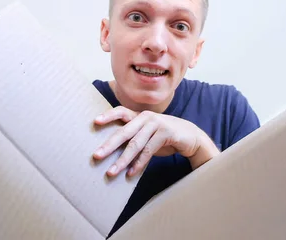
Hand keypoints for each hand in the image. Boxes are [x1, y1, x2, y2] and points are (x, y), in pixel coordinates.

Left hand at [92, 107, 219, 176]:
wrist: (190, 136)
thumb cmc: (164, 136)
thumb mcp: (148, 133)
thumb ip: (133, 136)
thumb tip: (110, 149)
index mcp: (140, 116)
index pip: (121, 112)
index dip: (108, 116)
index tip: (95, 122)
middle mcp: (147, 117)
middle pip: (124, 131)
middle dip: (109, 144)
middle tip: (96, 155)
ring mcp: (157, 124)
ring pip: (136, 144)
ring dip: (122, 160)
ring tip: (111, 172)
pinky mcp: (166, 133)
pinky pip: (149, 151)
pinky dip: (139, 163)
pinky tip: (130, 173)